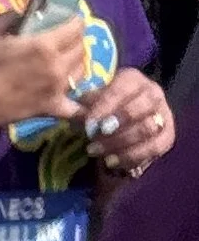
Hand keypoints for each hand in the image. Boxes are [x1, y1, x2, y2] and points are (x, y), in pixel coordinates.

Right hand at [0, 12, 89, 141]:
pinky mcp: (52, 108)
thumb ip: (9, 17)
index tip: (64, 20)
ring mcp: (58, 90)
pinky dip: (79, 103)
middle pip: (81, 47)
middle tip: (60, 40)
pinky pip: (76, 107)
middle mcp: (58, 66)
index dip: (72, 20)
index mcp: (44, 45)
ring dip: (74, 63)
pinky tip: (73, 97)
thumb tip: (23, 15)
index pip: (77, 26)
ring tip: (61, 62)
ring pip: (81, 71)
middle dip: (74, 40)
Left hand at [80, 63, 174, 179]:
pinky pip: (154, 147)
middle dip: (115, 126)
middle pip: (139, 108)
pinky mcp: (167, 136)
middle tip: (93, 139)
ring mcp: (163, 114)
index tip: (89, 123)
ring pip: (147, 128)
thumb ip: (83, 105)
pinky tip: (111, 161)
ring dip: (120, 143)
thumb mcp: (90, 102)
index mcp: (133, 79)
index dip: (105, 106)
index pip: (121, 89)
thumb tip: (73, 110)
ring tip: (96, 151)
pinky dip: (132, 156)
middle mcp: (153, 93)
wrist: (121, 126)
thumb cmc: (101, 109)